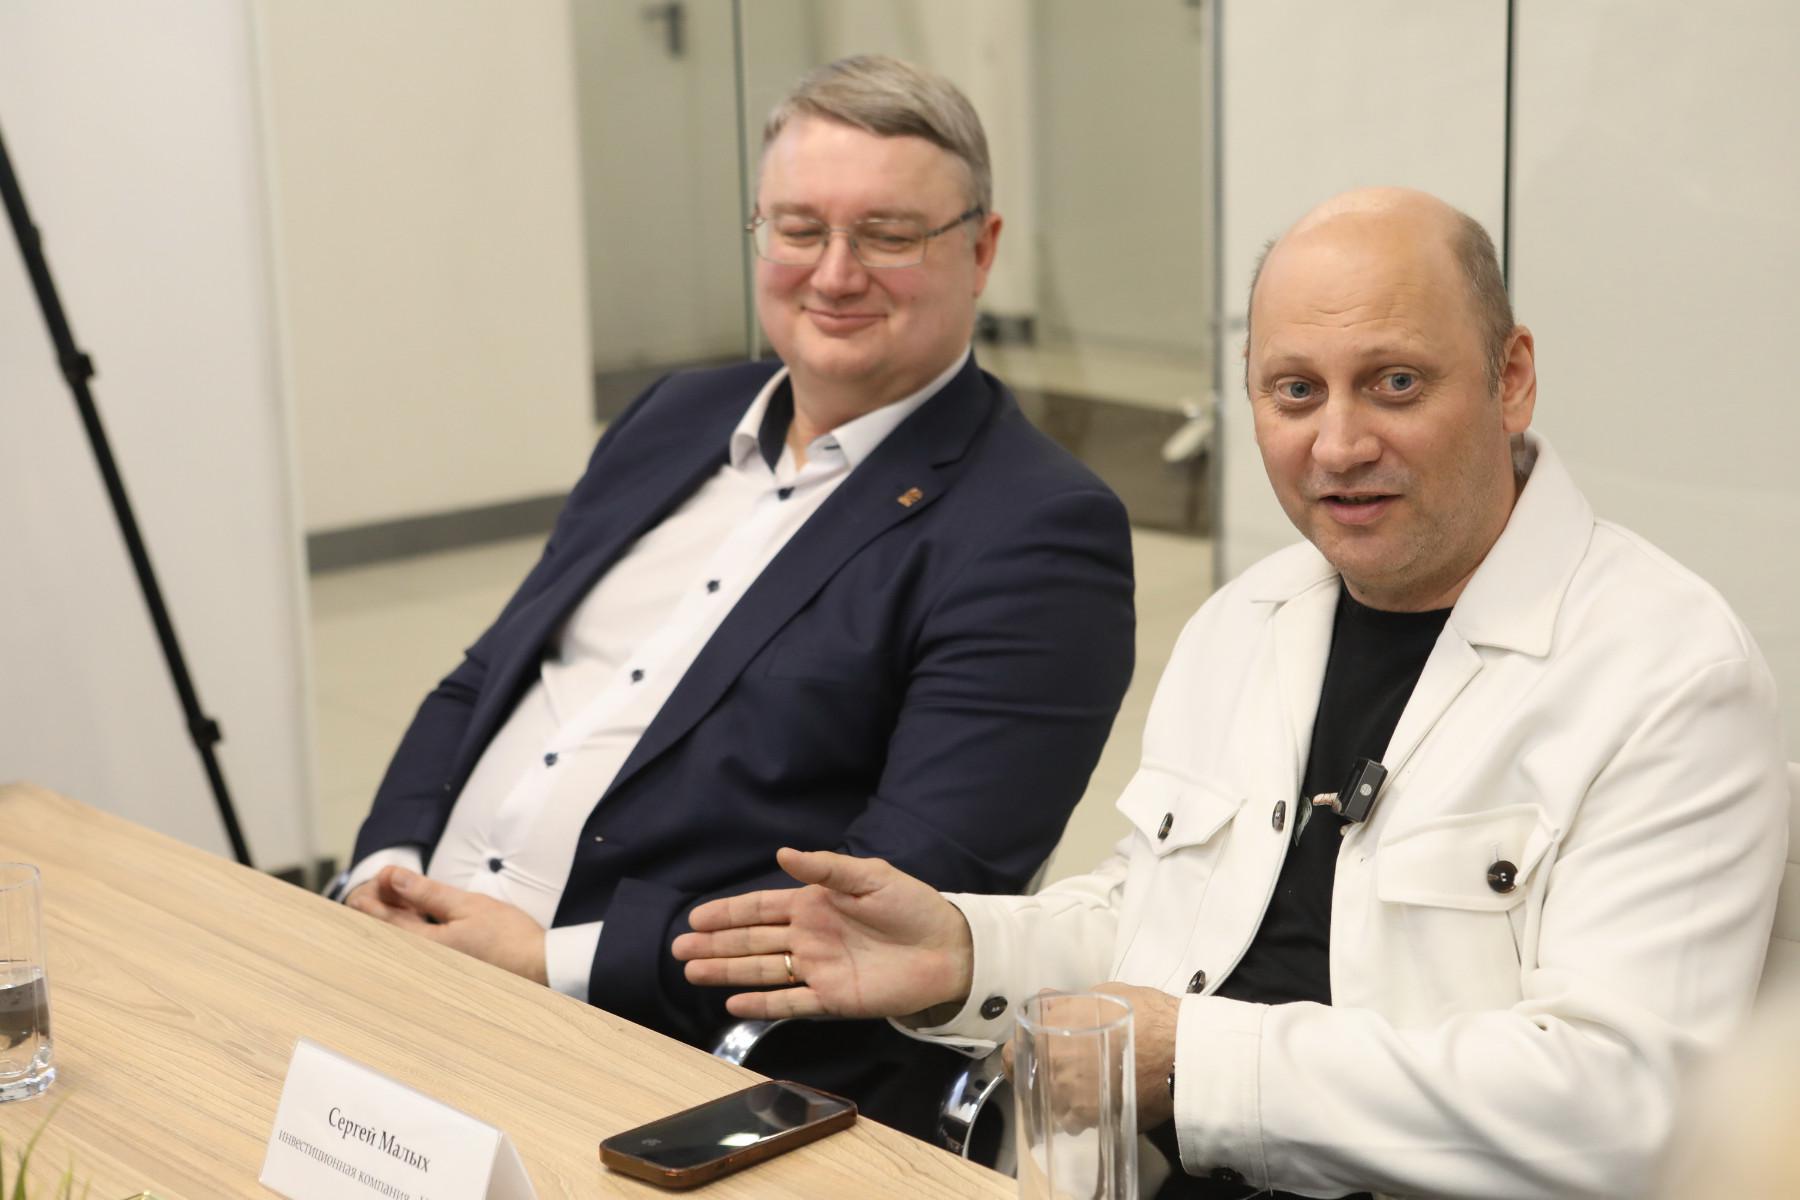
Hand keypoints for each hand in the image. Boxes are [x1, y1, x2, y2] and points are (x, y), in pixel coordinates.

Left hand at [346, 866, 548, 985]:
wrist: (538, 967)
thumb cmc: (508, 938)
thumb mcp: (467, 905)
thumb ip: (426, 893)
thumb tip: (394, 878)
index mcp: (423, 947)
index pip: (382, 919)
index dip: (376, 894)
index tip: (383, 874)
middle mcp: (422, 963)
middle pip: (384, 932)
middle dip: (380, 904)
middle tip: (387, 881)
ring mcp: (432, 968)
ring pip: (399, 939)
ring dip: (394, 915)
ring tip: (401, 892)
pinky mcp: (445, 968)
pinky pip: (416, 946)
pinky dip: (410, 927)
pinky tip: (418, 914)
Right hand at [673, 848, 972, 1019]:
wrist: (949, 948)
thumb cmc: (911, 906)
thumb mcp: (870, 876)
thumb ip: (826, 868)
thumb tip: (782, 853)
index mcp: (815, 904)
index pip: (760, 908)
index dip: (727, 912)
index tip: (696, 915)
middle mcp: (809, 937)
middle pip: (751, 941)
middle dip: (714, 943)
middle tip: (679, 947)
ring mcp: (817, 969)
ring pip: (761, 971)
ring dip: (726, 971)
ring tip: (692, 971)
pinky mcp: (833, 998)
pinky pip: (790, 1003)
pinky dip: (762, 1004)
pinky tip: (733, 1002)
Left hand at [1001, 982, 1180, 1129]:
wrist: (1181, 1053)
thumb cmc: (1147, 1018)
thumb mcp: (1104, 995)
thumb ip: (1067, 1003)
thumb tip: (1048, 1002)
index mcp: (1050, 1033)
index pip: (1010, 1053)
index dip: (1015, 1055)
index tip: (1023, 1055)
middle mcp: (1053, 1067)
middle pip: (1028, 1080)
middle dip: (1039, 1076)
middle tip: (1058, 1070)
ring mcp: (1069, 1098)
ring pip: (1049, 1104)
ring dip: (1057, 1098)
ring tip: (1080, 1088)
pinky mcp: (1091, 1120)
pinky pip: (1072, 1122)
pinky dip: (1077, 1116)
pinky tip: (1093, 1104)